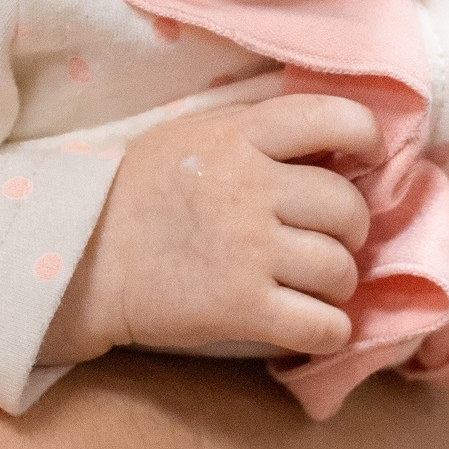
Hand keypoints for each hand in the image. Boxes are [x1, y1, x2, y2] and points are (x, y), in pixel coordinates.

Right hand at [38, 94, 379, 364]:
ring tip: (310, 283)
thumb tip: (328, 126)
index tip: (364, 161)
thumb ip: (257, 124)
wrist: (81, 257)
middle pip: (347, 206)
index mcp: (243, 136)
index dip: (367, 139)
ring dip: (337, 283)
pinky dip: (328, 330)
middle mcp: (253, 187)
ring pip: (341, 269)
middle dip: (349, 229)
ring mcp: (249, 249)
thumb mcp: (196, 131)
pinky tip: (309, 323)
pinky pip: (323, 326)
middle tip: (325, 239)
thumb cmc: (140, 190)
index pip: (337, 117)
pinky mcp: (241, 307)